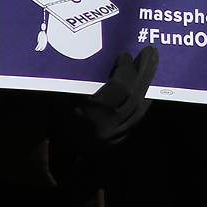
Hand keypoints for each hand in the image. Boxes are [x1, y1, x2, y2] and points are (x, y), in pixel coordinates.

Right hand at [56, 47, 157, 162]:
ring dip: (147, 84)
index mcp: (92, 115)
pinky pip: (137, 117)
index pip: (119, 89)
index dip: (125, 69)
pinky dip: (143, 99)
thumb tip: (95, 57)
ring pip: (140, 107)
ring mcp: (116, 136)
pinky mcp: (120, 140)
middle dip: (144, 72)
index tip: (124, 55)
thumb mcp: (59, 100)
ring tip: (153, 64)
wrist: (55, 154)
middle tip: (151, 52)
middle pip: (134, 96)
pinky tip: (146, 86)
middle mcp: (108, 127)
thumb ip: (76, 82)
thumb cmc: (53, 122)